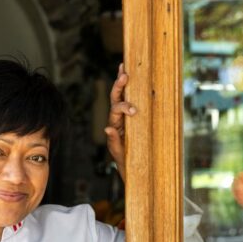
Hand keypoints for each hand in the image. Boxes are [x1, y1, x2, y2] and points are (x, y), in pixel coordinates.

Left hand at [104, 63, 135, 181]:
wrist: (135, 173)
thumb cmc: (127, 164)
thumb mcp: (119, 155)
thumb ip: (114, 142)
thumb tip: (107, 128)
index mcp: (115, 126)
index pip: (116, 110)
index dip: (123, 106)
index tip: (134, 110)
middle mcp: (118, 120)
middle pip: (116, 98)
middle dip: (119, 86)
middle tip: (124, 74)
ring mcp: (125, 119)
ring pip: (122, 97)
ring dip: (122, 83)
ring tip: (124, 68)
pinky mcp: (133, 121)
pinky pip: (131, 103)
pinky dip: (132, 91)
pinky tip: (134, 79)